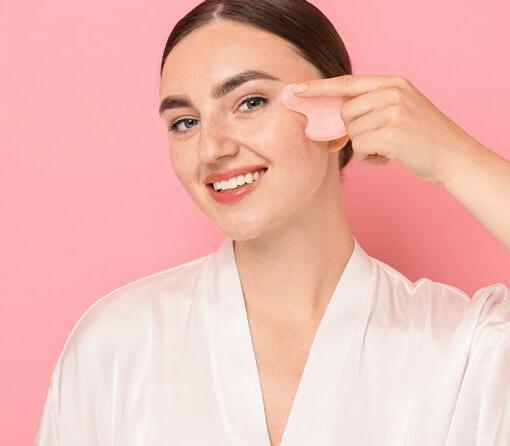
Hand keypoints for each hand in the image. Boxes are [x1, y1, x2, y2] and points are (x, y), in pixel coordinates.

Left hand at [294, 74, 480, 184]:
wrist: (455, 157)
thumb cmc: (423, 139)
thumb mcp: (401, 111)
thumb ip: (371, 108)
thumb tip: (332, 124)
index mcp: (393, 83)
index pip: (347, 83)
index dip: (319, 88)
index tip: (297, 91)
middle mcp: (392, 92)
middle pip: (345, 112)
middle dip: (352, 131)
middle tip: (373, 142)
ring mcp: (393, 110)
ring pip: (352, 131)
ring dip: (364, 146)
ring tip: (388, 149)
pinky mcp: (392, 132)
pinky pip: (359, 147)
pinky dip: (369, 158)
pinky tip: (388, 158)